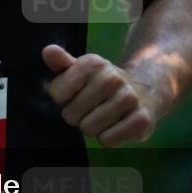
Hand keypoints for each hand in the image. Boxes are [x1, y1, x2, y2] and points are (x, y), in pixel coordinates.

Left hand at [42, 44, 158, 146]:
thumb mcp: (81, 69)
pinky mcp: (142, 120)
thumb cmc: (101, 83)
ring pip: (89, 129)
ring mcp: (129, 98)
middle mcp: (112, 77)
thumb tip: (48, 52)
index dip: (62, 99)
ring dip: (92, 127)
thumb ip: (61, 62)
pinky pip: (107, 141)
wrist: (143, 92)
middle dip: (77, 115)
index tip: (75, 93)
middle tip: (91, 107)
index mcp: (93, 63)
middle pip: (71, 114)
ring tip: (104, 115)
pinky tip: (116, 125)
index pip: (56, 94)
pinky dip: (108, 138)